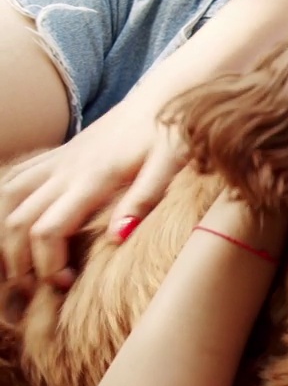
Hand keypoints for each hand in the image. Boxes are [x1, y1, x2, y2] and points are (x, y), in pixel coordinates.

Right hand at [0, 92, 187, 283]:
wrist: (166, 95)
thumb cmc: (173, 132)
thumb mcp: (171, 165)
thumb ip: (144, 199)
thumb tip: (117, 238)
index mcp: (93, 178)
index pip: (46, 229)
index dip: (46, 264)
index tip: (66, 284)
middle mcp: (67, 170)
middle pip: (16, 221)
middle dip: (17, 260)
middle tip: (34, 289)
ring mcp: (59, 161)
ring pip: (7, 199)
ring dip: (3, 235)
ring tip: (17, 268)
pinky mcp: (59, 155)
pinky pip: (16, 180)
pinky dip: (6, 206)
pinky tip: (13, 228)